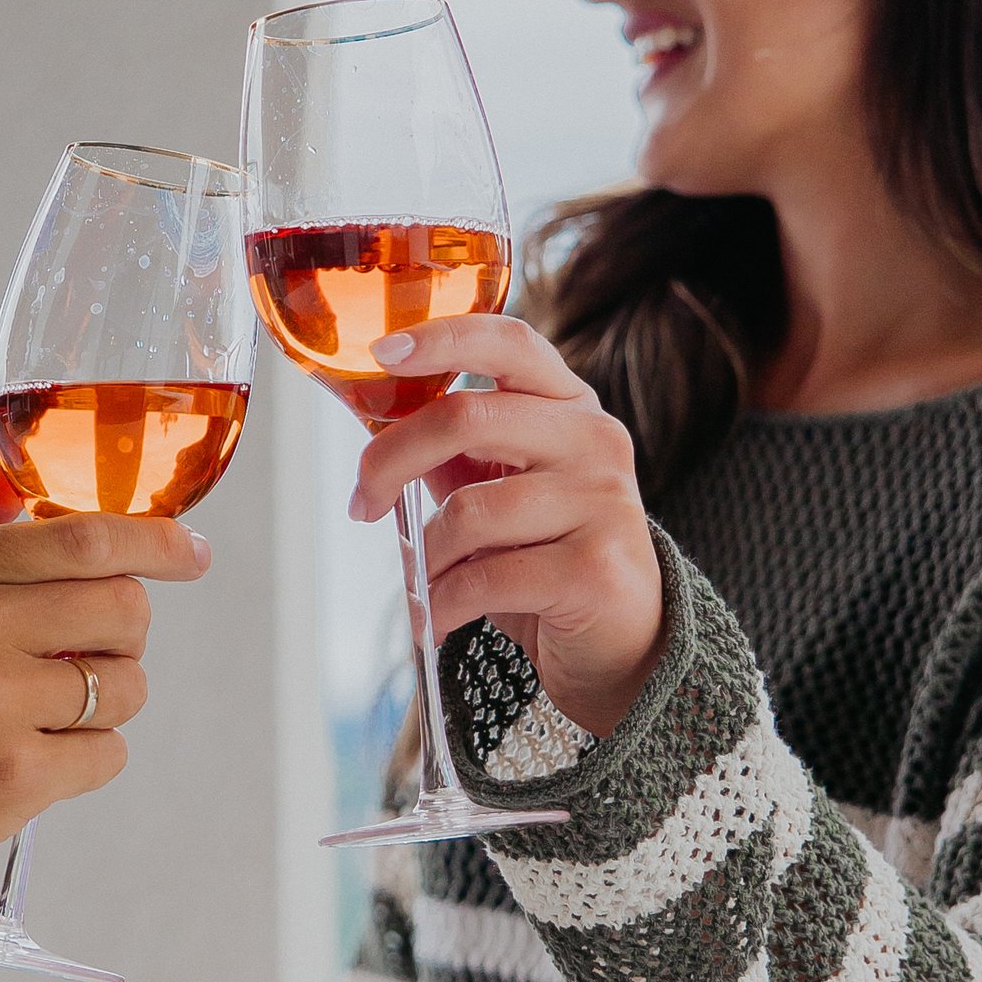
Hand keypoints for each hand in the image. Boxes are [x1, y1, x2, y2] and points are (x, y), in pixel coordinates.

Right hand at [0, 508, 209, 919]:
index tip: (191, 553)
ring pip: (126, 688)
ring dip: (104, 706)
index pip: (86, 536)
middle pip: (125, 609)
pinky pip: (106, 757)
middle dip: (123, 637)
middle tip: (83, 660)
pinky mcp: (11, 783)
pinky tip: (23, 769)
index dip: (158, 543)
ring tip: (38, 722)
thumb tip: (13, 481)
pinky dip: (82, 764)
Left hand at [351, 316, 662, 734]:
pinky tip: (437, 618)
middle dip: (388, 462)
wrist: (621, 643)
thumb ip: (453, 450)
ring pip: (467, 511)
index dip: (441, 337)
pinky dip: (442, 604)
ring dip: (425, 557)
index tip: (380, 350)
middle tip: (361, 504)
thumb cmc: (547, 558)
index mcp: (568, 404)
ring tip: (424, 585)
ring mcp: (602, 501)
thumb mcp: (498, 490)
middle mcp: (594, 439)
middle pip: (464, 417)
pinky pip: (485, 577)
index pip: (508, 342)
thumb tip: (376, 420)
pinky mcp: (596, 568)